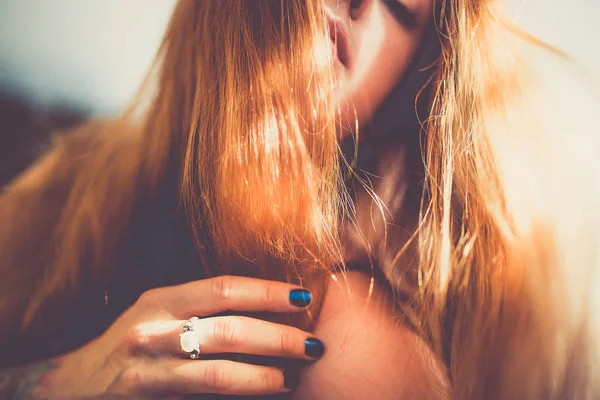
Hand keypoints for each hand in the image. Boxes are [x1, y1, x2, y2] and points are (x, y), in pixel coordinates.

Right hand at [38, 276, 322, 398]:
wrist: (72, 387)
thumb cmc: (130, 345)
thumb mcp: (158, 315)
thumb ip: (200, 310)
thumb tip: (265, 310)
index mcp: (162, 300)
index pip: (224, 288)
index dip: (267, 291)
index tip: (302, 296)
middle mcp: (153, 329)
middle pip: (229, 329)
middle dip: (278, 337)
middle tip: (313, 344)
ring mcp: (148, 368)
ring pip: (219, 372)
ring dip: (265, 375)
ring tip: (294, 377)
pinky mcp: (147, 398)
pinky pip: (203, 397)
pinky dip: (240, 396)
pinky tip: (264, 394)